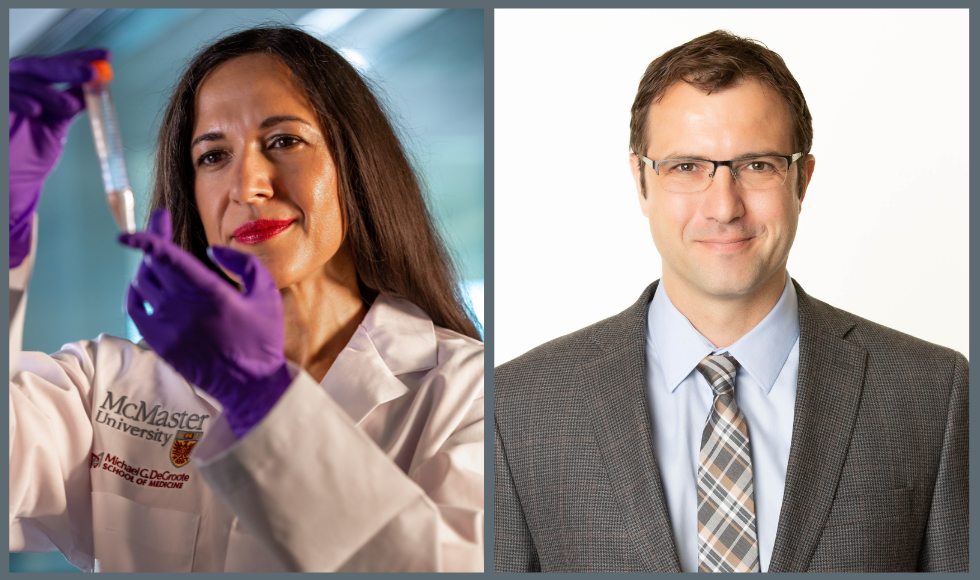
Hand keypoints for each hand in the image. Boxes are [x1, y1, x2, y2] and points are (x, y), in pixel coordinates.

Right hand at [9, 48, 110, 266]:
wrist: (10, 184)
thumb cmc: (28, 155)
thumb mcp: (55, 126)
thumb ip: (70, 105)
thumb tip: (97, 87)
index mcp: (33, 86)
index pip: (57, 64)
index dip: (81, 57)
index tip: (107, 55)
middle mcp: (15, 84)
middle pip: (39, 65)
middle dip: (66, 66)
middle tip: (92, 73)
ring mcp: (2, 93)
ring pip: (23, 79)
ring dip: (48, 90)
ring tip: (68, 106)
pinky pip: (4, 97)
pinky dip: (19, 100)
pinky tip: (36, 110)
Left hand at [119, 208, 291, 437]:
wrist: (249, 384)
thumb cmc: (262, 338)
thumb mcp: (266, 294)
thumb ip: (243, 264)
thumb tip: (212, 251)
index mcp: (209, 292)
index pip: (167, 257)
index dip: (147, 237)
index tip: (135, 228)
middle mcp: (181, 306)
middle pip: (151, 263)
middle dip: (150, 240)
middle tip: (160, 226)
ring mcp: (166, 324)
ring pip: (141, 283)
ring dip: (148, 266)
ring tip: (161, 260)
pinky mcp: (158, 340)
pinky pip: (134, 307)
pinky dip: (135, 291)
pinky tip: (144, 286)